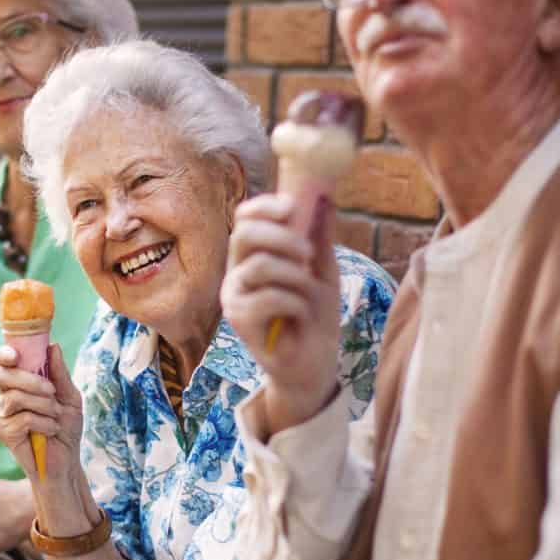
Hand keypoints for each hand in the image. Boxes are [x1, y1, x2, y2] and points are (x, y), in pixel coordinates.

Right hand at [0, 343, 82, 482]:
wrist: (67, 460)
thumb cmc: (67, 427)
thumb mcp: (70, 397)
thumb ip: (60, 374)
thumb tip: (53, 346)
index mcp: (19, 383)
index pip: (2, 362)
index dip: (3, 354)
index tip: (16, 355)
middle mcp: (6, 396)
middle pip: (3, 375)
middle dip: (29, 379)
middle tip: (51, 390)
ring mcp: (2, 414)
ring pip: (14, 397)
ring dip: (42, 404)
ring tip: (55, 414)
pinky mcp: (4, 432)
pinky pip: (22, 418)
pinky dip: (43, 422)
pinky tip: (51, 429)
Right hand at [221, 193, 341, 432]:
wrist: (314, 363)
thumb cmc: (314, 317)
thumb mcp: (323, 270)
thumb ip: (319, 236)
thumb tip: (324, 196)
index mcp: (253, 256)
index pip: (245, 219)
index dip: (265, 206)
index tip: (292, 205)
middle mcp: (237, 273)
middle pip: (245, 234)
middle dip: (283, 237)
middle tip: (309, 254)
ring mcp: (234, 297)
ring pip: (260, 265)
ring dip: (295, 276)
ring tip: (309, 293)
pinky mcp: (239, 321)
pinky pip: (267, 297)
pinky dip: (294, 303)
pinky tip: (301, 317)